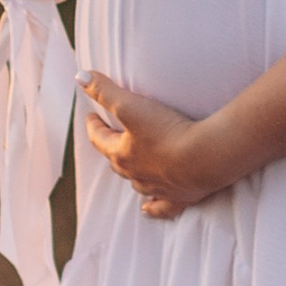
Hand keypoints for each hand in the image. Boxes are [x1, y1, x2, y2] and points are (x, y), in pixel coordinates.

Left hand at [81, 72, 221, 217]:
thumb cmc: (167, 131)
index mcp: (121, 154)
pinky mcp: (178, 197)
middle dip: (111, 148)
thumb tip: (80, 77)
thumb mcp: (131, 105)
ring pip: (136, 183)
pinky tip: (146, 209)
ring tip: (129, 168)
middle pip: (116, 161)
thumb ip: (105, 91)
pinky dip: (152, 207)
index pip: (99, 139)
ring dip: (130, 175)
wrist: (205, 157)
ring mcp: (157, 188)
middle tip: (110, 136)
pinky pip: (160, 206)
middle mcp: (135, 174)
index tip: (91, 117)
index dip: (94, 126)